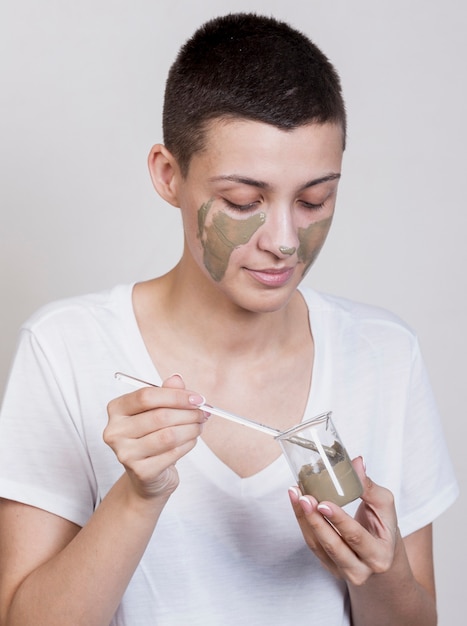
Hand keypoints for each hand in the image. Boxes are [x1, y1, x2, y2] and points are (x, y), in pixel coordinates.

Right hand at [104, 374, 207, 500]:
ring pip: (168, 435)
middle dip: (188, 413)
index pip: (146, 396)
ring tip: (199, 425)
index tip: (198, 398)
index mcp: (117, 409)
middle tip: (204, 412)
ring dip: (191, 429)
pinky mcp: (141, 472)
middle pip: (159, 416)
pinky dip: (188, 444)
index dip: (176, 396)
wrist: (147, 476)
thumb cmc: (152, 436)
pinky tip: (191, 440)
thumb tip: (177, 379)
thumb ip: (166, 393)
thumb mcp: (157, 411)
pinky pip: (173, 453)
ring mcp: (125, 453)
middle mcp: (115, 431)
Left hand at [288, 457, 399, 585]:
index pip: (356, 537)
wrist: (380, 553)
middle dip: (315, 520)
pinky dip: (302, 522)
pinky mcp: (327, 565)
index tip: (323, 503)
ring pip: (317, 546)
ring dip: (304, 519)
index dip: (339, 520)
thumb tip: (356, 463)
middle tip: (304, 497)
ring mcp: (341, 570)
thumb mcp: (384, 506)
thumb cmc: (382, 526)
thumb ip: (369, 486)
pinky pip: (311, 544)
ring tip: (296, 495)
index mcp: (379, 556)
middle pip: (333, 546)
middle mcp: (360, 569)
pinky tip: (297, 503)